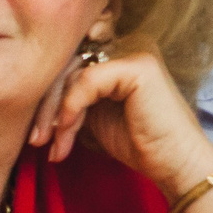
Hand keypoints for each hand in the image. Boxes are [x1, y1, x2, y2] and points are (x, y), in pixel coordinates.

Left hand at [26, 47, 212, 200]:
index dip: (50, 96)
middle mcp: (126, 48)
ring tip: (53, 145)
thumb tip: (37, 98)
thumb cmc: (140, 145)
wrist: (176, 165)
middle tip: (36, 140)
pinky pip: (87, 81)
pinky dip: (71, 108)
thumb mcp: (95, 118)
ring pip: (73, 74)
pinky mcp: (137, 66)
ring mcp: (134, 53)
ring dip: (57, 114)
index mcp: (118, 57)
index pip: (71, 64)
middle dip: (47, 107)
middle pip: (68, 67)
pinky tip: (66, 131)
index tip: (39, 132)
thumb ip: (74, 99)